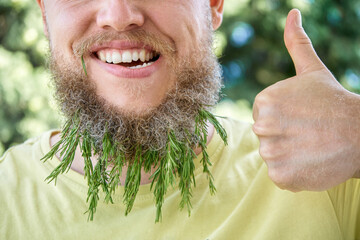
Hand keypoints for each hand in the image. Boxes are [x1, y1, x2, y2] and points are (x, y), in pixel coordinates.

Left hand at [252, 9, 359, 191]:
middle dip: (282, 135)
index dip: (282, 117)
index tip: (300, 116)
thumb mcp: (312, 70)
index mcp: (264, 101)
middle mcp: (262, 126)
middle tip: (307, 131)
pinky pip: (278, 175)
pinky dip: (292, 173)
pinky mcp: (280, 176)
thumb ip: (296, 43)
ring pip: (271, 155)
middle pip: (264, 136)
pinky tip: (309, 162)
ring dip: (287, 154)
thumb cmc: (333, 102)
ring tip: (309, 146)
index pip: (261, 115)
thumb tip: (292, 13)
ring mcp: (271, 152)